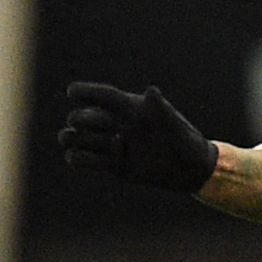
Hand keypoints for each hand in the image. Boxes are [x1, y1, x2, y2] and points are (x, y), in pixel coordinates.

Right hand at [59, 81, 218, 193]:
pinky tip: (75, 157)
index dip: (87, 92)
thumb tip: (151, 91)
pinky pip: (89, 161)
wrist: (193, 171)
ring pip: (82, 138)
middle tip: (92, 125)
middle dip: (83, 119)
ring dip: (71, 137)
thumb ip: (162, 110)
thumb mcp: (176, 127)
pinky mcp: (115, 166)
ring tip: (68, 138)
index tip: (71, 92)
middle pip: (88, 117)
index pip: (104, 96)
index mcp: (131, 108)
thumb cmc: (187, 142)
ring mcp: (115, 145)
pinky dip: (79, 159)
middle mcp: (119, 124)